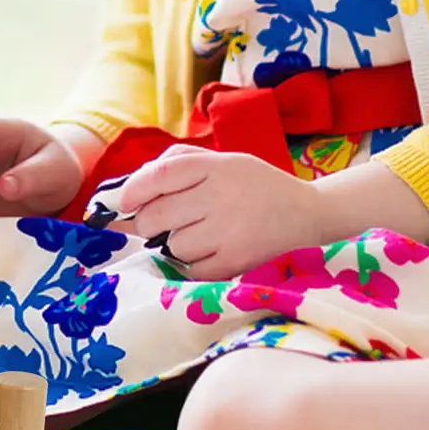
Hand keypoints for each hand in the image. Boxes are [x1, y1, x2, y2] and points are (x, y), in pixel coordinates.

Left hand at [117, 148, 324, 280]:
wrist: (304, 211)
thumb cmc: (251, 183)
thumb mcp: (220, 160)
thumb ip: (176, 164)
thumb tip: (129, 188)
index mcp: (214, 166)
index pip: (160, 175)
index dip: (133, 190)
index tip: (124, 202)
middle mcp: (219, 196)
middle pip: (157, 216)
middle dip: (147, 223)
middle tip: (156, 223)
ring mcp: (228, 231)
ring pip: (172, 245)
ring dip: (173, 243)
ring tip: (195, 233)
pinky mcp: (236, 261)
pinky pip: (191, 269)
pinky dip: (191, 264)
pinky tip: (206, 250)